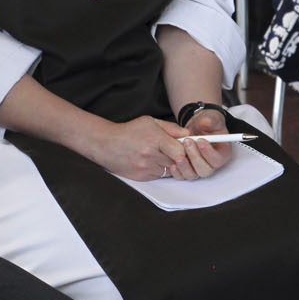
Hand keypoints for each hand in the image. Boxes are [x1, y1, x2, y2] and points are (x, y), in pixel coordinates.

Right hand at [84, 115, 231, 180]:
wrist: (106, 144)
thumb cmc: (129, 131)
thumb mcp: (150, 122)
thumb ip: (171, 128)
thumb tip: (188, 134)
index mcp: (154, 139)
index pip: (181, 149)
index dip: (188, 149)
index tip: (192, 147)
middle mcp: (151, 155)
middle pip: (178, 161)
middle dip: (184, 157)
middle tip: (184, 152)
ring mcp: (146, 167)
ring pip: (171, 170)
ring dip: (173, 164)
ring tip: (167, 155)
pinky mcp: (142, 177)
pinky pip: (161, 176)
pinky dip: (162, 170)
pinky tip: (156, 161)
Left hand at [175, 106, 236, 178]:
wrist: (196, 126)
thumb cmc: (206, 124)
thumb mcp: (211, 118)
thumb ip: (210, 120)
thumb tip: (206, 123)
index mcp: (222, 153)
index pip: (218, 159)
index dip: (209, 152)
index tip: (200, 140)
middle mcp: (211, 164)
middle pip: (205, 170)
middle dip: (195, 157)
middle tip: (187, 142)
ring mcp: (199, 168)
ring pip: (193, 174)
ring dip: (185, 165)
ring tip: (179, 153)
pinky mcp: (188, 169)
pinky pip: (183, 176)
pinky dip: (177, 172)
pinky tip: (173, 163)